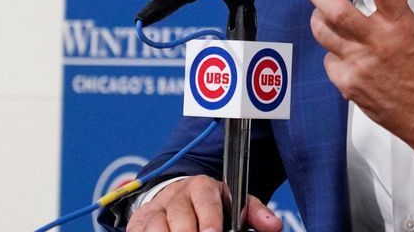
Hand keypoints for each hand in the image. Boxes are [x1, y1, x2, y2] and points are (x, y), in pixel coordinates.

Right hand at [127, 175, 281, 231]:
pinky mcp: (139, 223)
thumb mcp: (234, 204)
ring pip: (157, 225)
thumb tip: (274, 226)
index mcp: (202, 186)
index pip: (205, 201)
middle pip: (180, 216)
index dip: (209, 219)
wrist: (177, 196)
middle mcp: (177, 195)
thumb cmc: (211, 205)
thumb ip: (253, 213)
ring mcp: (156, 209)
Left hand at [298, 0, 413, 165]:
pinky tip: (344, 49)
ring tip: (319, 9)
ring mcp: (361, 65)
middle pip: (340, 14)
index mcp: (403, 25)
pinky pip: (330, 59)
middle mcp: (379, 44)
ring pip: (326, 35)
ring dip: (318, 18)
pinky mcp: (348, 84)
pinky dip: (333, 50)